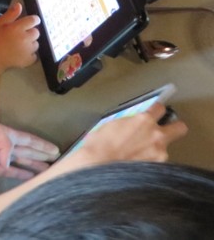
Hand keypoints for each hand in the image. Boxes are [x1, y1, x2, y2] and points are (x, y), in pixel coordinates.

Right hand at [0, 2, 40, 70]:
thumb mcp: (0, 23)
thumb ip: (11, 14)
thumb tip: (19, 5)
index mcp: (17, 28)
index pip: (33, 20)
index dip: (33, 20)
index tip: (31, 22)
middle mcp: (24, 38)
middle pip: (36, 32)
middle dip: (30, 33)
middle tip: (21, 36)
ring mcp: (27, 50)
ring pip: (36, 44)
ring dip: (30, 43)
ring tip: (20, 45)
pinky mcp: (29, 60)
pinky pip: (35, 55)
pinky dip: (30, 54)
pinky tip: (21, 53)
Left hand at [0, 125, 59, 179]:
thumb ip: (6, 143)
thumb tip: (9, 163)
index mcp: (6, 133)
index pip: (28, 139)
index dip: (42, 144)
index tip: (56, 150)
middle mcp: (5, 146)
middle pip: (27, 151)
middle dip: (41, 155)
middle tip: (57, 161)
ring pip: (21, 162)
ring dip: (34, 165)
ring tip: (48, 171)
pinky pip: (9, 173)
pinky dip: (20, 176)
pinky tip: (31, 179)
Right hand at [64, 103, 187, 166]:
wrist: (99, 166)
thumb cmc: (99, 146)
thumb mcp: (112, 124)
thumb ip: (128, 122)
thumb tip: (130, 124)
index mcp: (143, 120)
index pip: (160, 108)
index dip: (156, 110)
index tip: (154, 112)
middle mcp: (155, 136)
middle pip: (179, 127)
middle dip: (174, 127)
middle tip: (165, 129)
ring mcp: (159, 154)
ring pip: (166, 148)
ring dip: (157, 148)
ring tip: (143, 152)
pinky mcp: (157, 169)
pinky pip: (159, 162)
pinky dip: (151, 161)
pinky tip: (139, 163)